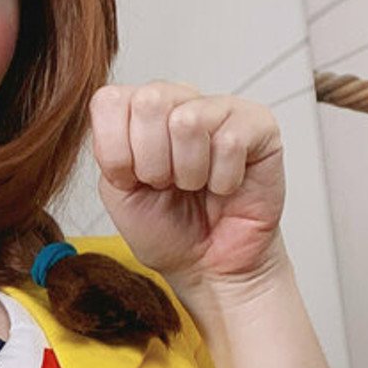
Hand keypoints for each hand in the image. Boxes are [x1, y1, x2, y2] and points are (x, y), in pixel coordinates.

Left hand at [89, 81, 286, 294]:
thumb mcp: (118, 192)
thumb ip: (109, 146)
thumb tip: (118, 104)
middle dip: (153, 162)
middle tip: (169, 184)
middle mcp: (179, 100)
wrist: (210, 267)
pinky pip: (229, 142)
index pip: (111, 101)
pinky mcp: (259, 124)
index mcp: (139, 112)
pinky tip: (225, 186)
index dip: (116, 152)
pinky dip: (222, 180)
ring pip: (188, 121)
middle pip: (149, 101)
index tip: (133, 180)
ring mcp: (220, 108)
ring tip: (198, 186)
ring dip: (189, 173)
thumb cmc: (168, 230)